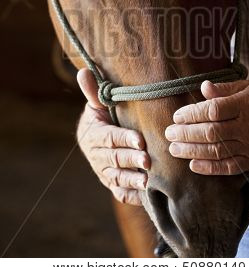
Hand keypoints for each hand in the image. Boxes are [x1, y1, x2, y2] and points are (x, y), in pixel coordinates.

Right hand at [76, 69, 149, 204]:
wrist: (97, 136)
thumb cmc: (104, 115)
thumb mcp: (97, 103)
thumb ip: (93, 90)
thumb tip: (83, 71)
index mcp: (93, 134)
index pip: (108, 137)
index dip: (123, 139)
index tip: (140, 140)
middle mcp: (95, 155)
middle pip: (113, 159)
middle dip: (131, 159)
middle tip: (148, 160)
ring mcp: (102, 171)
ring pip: (116, 177)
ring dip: (131, 180)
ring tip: (148, 181)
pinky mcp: (111, 183)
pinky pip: (119, 192)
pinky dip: (131, 195)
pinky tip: (145, 196)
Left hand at [165, 80, 248, 174]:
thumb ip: (224, 89)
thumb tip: (202, 87)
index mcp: (246, 105)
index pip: (214, 110)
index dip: (192, 114)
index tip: (176, 116)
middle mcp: (248, 127)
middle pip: (212, 132)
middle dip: (186, 134)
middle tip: (168, 134)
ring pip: (217, 151)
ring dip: (192, 151)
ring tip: (173, 149)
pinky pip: (229, 167)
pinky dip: (210, 168)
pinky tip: (193, 165)